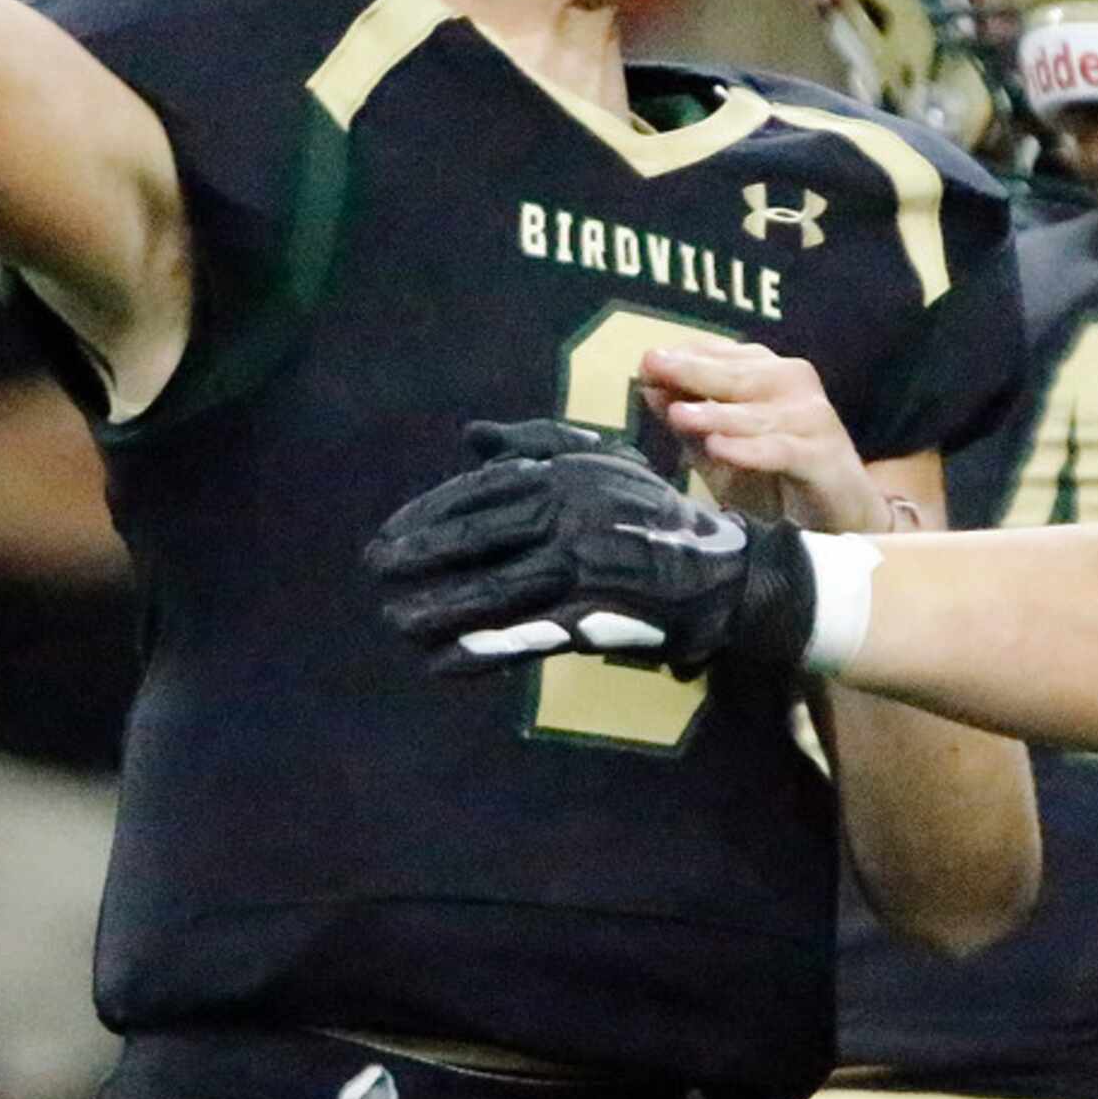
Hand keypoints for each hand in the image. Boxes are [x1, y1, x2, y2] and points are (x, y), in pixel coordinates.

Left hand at [366, 420, 815, 679]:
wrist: (721, 573)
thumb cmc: (654, 514)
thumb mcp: (603, 464)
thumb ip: (538, 446)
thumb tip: (473, 437)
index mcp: (566, 475)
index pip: (479, 493)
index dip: (427, 514)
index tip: (387, 535)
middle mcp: (570, 515)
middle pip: (478, 537)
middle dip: (419, 556)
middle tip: (375, 572)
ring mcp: (582, 568)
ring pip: (495, 589)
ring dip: (440, 608)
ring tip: (397, 621)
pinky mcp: (595, 616)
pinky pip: (527, 634)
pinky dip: (484, 649)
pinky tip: (444, 661)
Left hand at [640, 340, 890, 532]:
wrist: (837, 518)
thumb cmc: (774, 478)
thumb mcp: (719, 448)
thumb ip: (688, 419)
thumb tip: (648, 387)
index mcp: (766, 372)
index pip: (720, 356)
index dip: (684, 357)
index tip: (647, 362)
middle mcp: (792, 383)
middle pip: (736, 376)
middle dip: (692, 372)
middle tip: (653, 366)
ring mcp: (811, 417)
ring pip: (756, 413)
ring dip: (716, 414)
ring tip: (679, 414)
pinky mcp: (823, 456)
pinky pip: (781, 450)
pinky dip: (750, 450)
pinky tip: (720, 448)